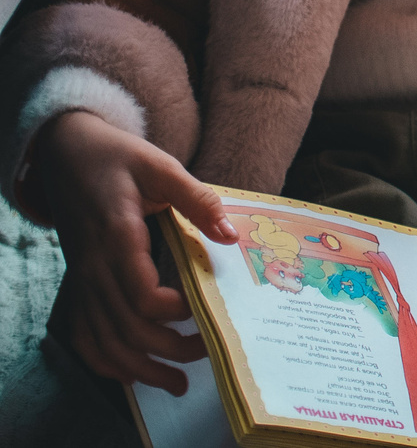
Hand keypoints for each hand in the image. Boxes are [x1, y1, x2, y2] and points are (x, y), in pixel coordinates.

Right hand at [28, 110, 236, 394]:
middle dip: (171, 349)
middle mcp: (94, 268)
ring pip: (103, 342)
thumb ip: (197, 200)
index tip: (208, 308)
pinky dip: (106, 361)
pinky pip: (83, 337)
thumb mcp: (161, 166)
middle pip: (128, 329)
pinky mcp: (77, 285)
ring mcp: (81, 280)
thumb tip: (230, 234)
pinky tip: (134, 373)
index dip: (178, 311)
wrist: (66, 154)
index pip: (144, 296)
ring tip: (179, 382)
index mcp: (117, 238)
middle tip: (210, 349)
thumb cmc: (117, 158)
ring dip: (140, 368)